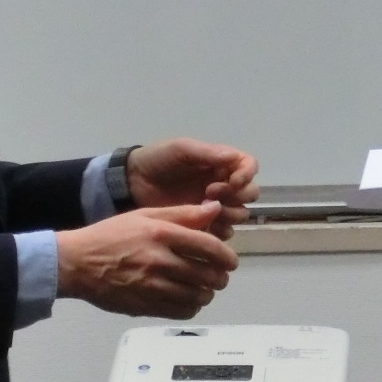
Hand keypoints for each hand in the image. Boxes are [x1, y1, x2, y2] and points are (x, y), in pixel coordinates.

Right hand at [56, 204, 239, 318]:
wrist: (77, 263)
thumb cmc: (111, 235)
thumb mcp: (145, 215)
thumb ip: (182, 214)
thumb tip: (214, 210)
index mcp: (162, 234)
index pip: (209, 247)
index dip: (226, 256)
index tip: (230, 261)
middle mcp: (160, 260)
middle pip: (207, 275)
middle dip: (220, 277)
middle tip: (219, 276)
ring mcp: (152, 286)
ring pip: (197, 296)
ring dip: (207, 294)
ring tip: (204, 289)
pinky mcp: (144, 306)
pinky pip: (180, 312)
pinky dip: (191, 308)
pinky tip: (188, 300)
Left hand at [127, 139, 260, 233]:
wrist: (132, 182)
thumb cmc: (157, 160)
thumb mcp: (181, 149)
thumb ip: (207, 153)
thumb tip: (233, 158)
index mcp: (221, 163)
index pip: (250, 166)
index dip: (247, 175)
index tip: (233, 181)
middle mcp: (223, 183)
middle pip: (250, 193)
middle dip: (236, 195)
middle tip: (209, 194)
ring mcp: (214, 205)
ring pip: (240, 214)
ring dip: (229, 213)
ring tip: (204, 210)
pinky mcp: (204, 223)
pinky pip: (224, 231)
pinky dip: (219, 230)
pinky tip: (203, 225)